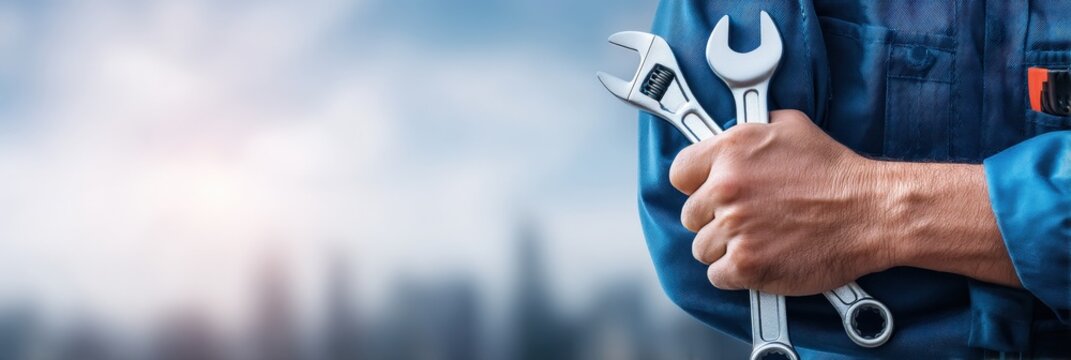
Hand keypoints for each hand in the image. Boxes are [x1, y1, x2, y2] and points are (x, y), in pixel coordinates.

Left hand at [669, 110, 890, 294]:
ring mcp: (735, 228)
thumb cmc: (836, 172)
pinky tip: (760, 258)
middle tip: (746, 217)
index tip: (707, 192)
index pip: (679, 173)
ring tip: (759, 238)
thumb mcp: (791, 128)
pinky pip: (718, 275)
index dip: (695, 184)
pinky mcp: (747, 264)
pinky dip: (736, 273)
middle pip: (690, 214)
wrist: (871, 211)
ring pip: (703, 247)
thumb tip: (735, 132)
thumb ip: (753, 130)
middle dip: (715, 218)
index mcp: (731, 152)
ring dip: (726, 247)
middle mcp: (726, 188)